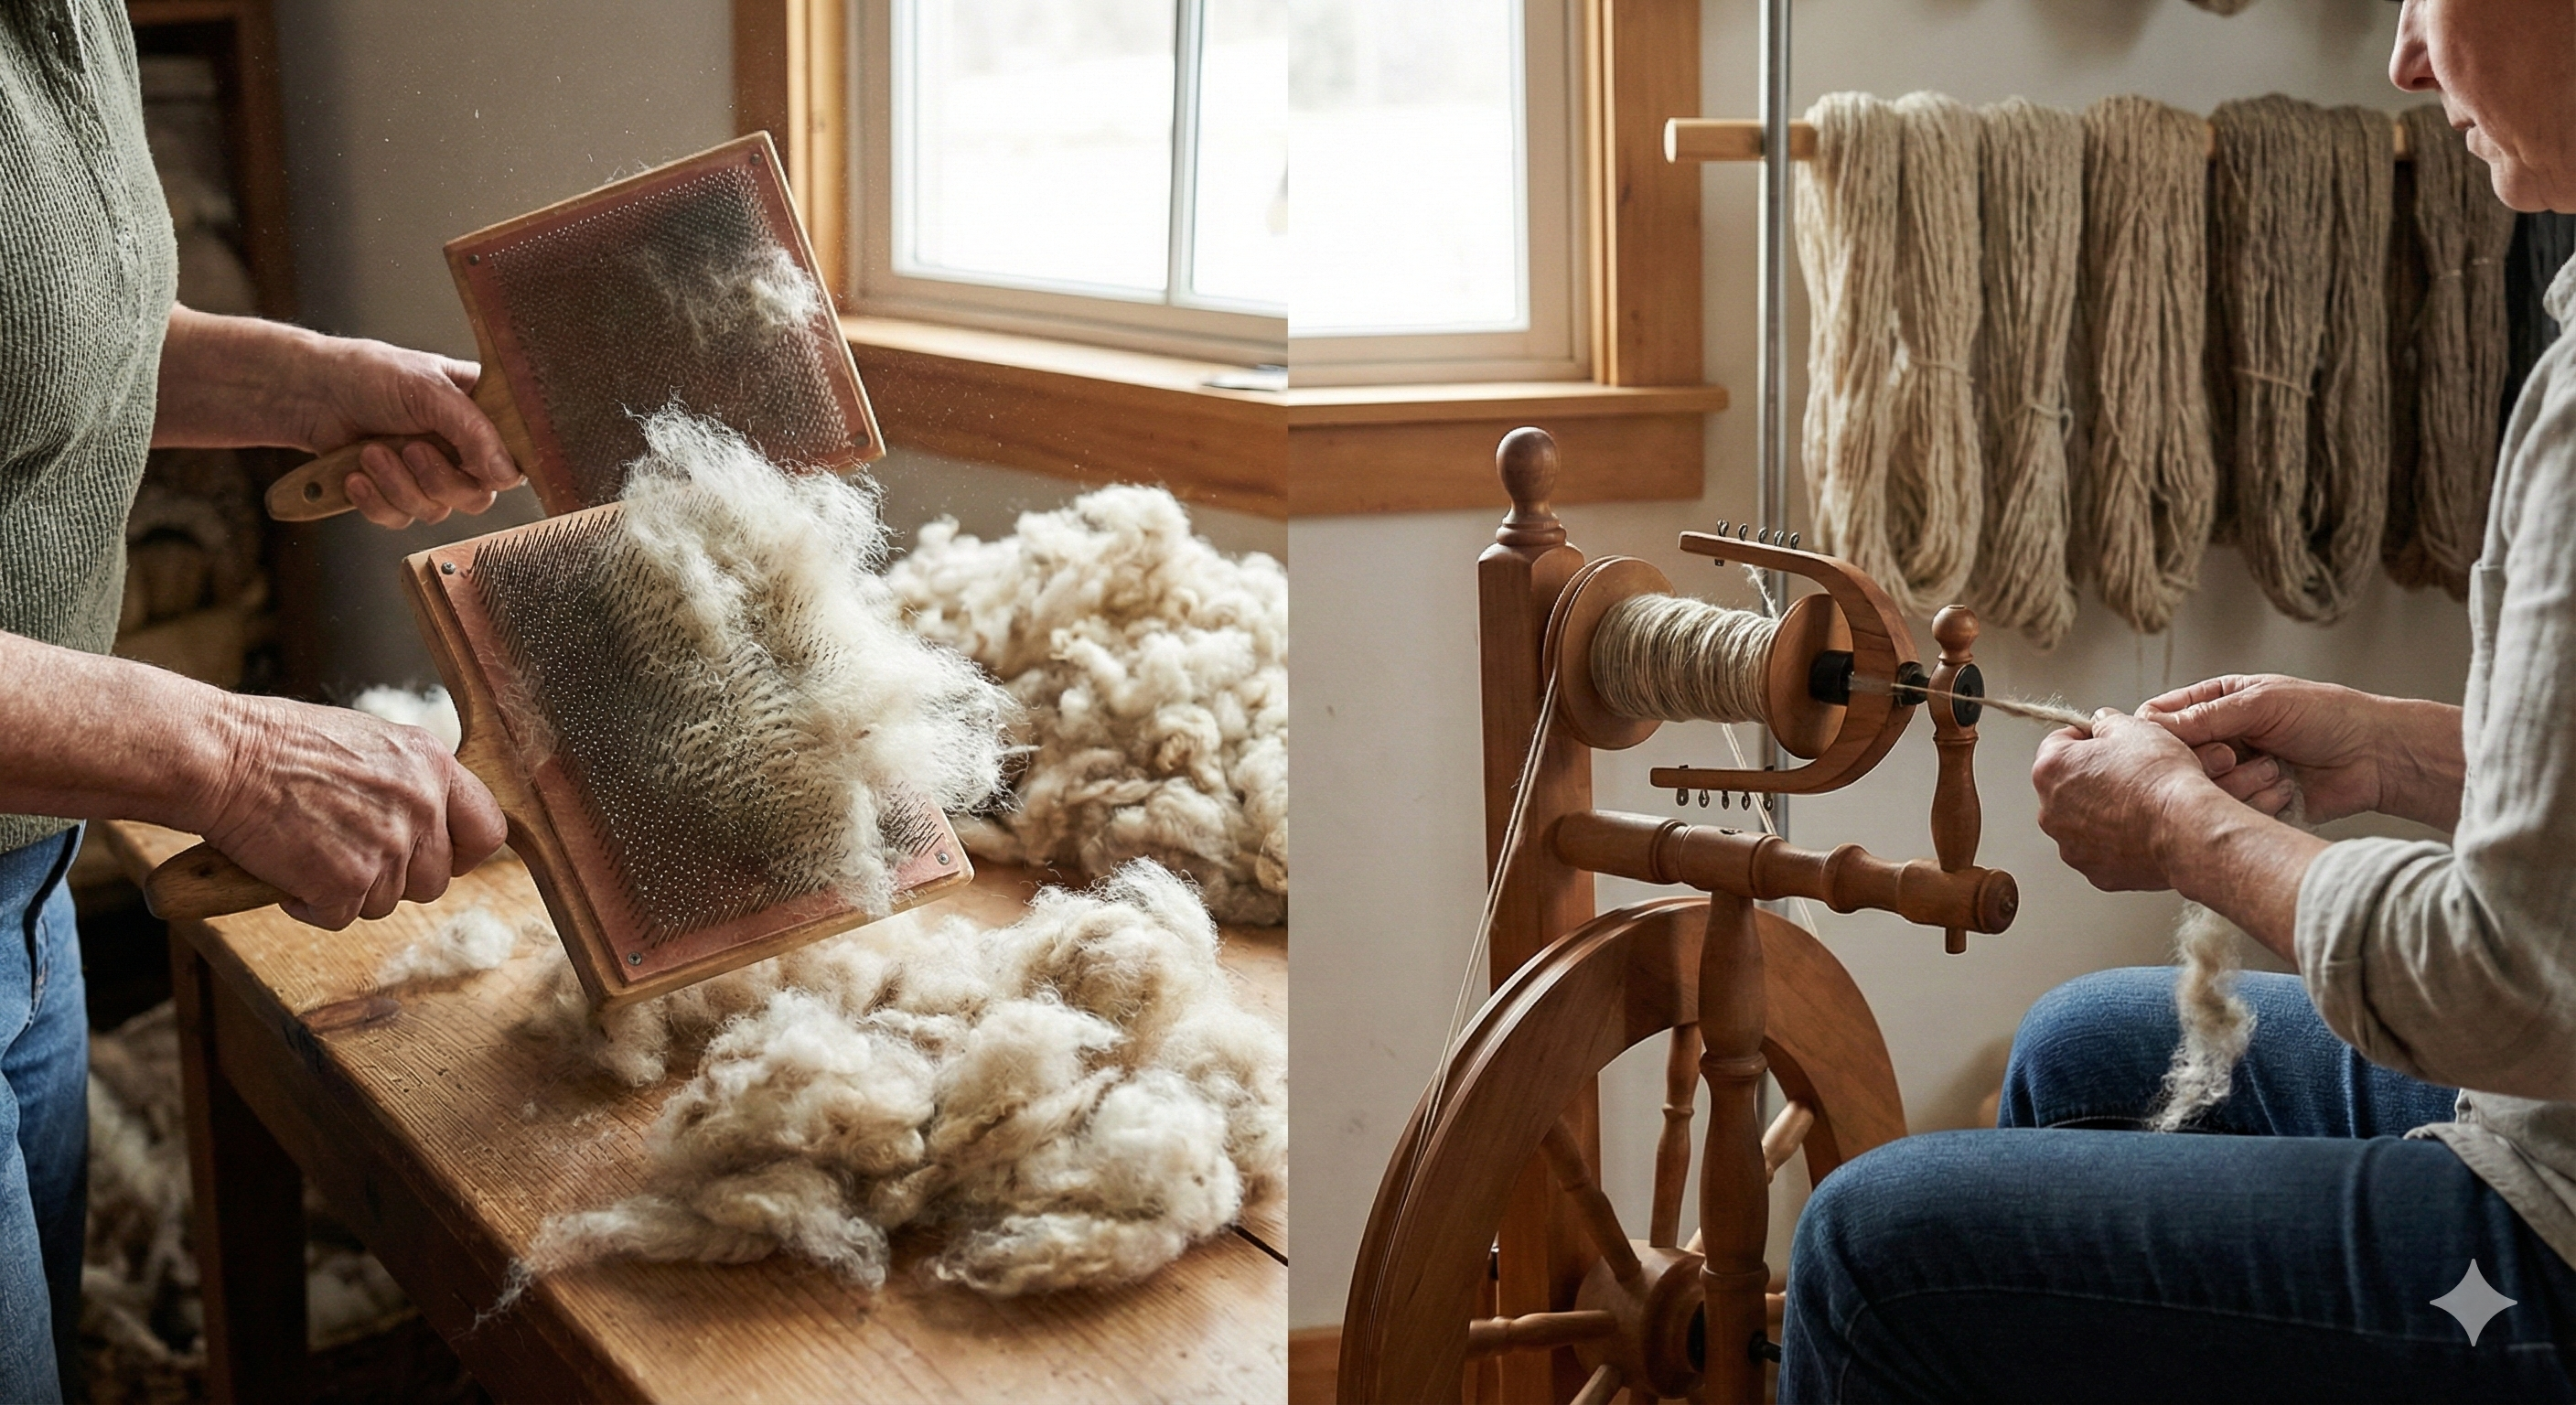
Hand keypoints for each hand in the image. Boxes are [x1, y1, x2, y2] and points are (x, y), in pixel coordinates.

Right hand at [193, 697, 508, 928]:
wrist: (221, 756)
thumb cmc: (277, 745)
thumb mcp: (367, 743)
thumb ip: (407, 782)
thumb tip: (428, 818)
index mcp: (431, 765)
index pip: (487, 830)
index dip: (462, 854)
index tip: (438, 859)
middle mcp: (420, 806)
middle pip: (434, 880)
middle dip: (394, 879)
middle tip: (346, 854)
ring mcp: (387, 847)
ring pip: (386, 902)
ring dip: (347, 890)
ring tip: (308, 849)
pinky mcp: (347, 882)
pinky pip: (340, 917)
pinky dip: (309, 905)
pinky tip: (286, 870)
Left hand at [296, 337, 522, 528]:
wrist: (309, 393)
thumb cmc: (368, 375)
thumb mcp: (429, 390)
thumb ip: (475, 431)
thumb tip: (507, 475)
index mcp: (479, 416)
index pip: (513, 460)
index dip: (496, 470)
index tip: (473, 463)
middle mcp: (459, 450)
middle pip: (476, 497)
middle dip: (436, 479)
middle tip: (410, 449)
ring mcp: (427, 475)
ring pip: (435, 510)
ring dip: (396, 484)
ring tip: (371, 452)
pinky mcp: (395, 496)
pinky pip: (400, 519)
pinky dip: (374, 499)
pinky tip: (356, 474)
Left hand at [2031, 708, 2218, 891]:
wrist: (2187, 829)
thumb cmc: (2160, 779)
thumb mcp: (2134, 728)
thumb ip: (2107, 723)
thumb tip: (2102, 723)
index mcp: (2051, 770)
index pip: (2057, 744)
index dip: (2086, 738)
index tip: (2105, 741)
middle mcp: (2051, 812)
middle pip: (2067, 787)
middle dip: (2093, 778)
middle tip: (2129, 774)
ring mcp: (2071, 847)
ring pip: (2083, 822)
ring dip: (2103, 812)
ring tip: (2140, 805)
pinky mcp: (2096, 873)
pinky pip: (2102, 851)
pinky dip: (2118, 842)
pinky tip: (2144, 831)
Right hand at [2142, 675, 2389, 823]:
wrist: (2375, 757)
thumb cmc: (2326, 716)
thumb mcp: (2261, 704)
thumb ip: (2205, 716)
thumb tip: (2150, 725)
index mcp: (2215, 705)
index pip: (2159, 720)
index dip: (2157, 736)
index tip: (2173, 745)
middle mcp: (2218, 741)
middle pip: (2174, 762)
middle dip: (2203, 762)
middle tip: (2230, 757)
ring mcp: (2233, 776)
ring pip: (2199, 792)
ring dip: (2236, 783)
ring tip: (2273, 770)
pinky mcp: (2249, 806)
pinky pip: (2228, 813)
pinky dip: (2255, 802)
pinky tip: (2283, 788)